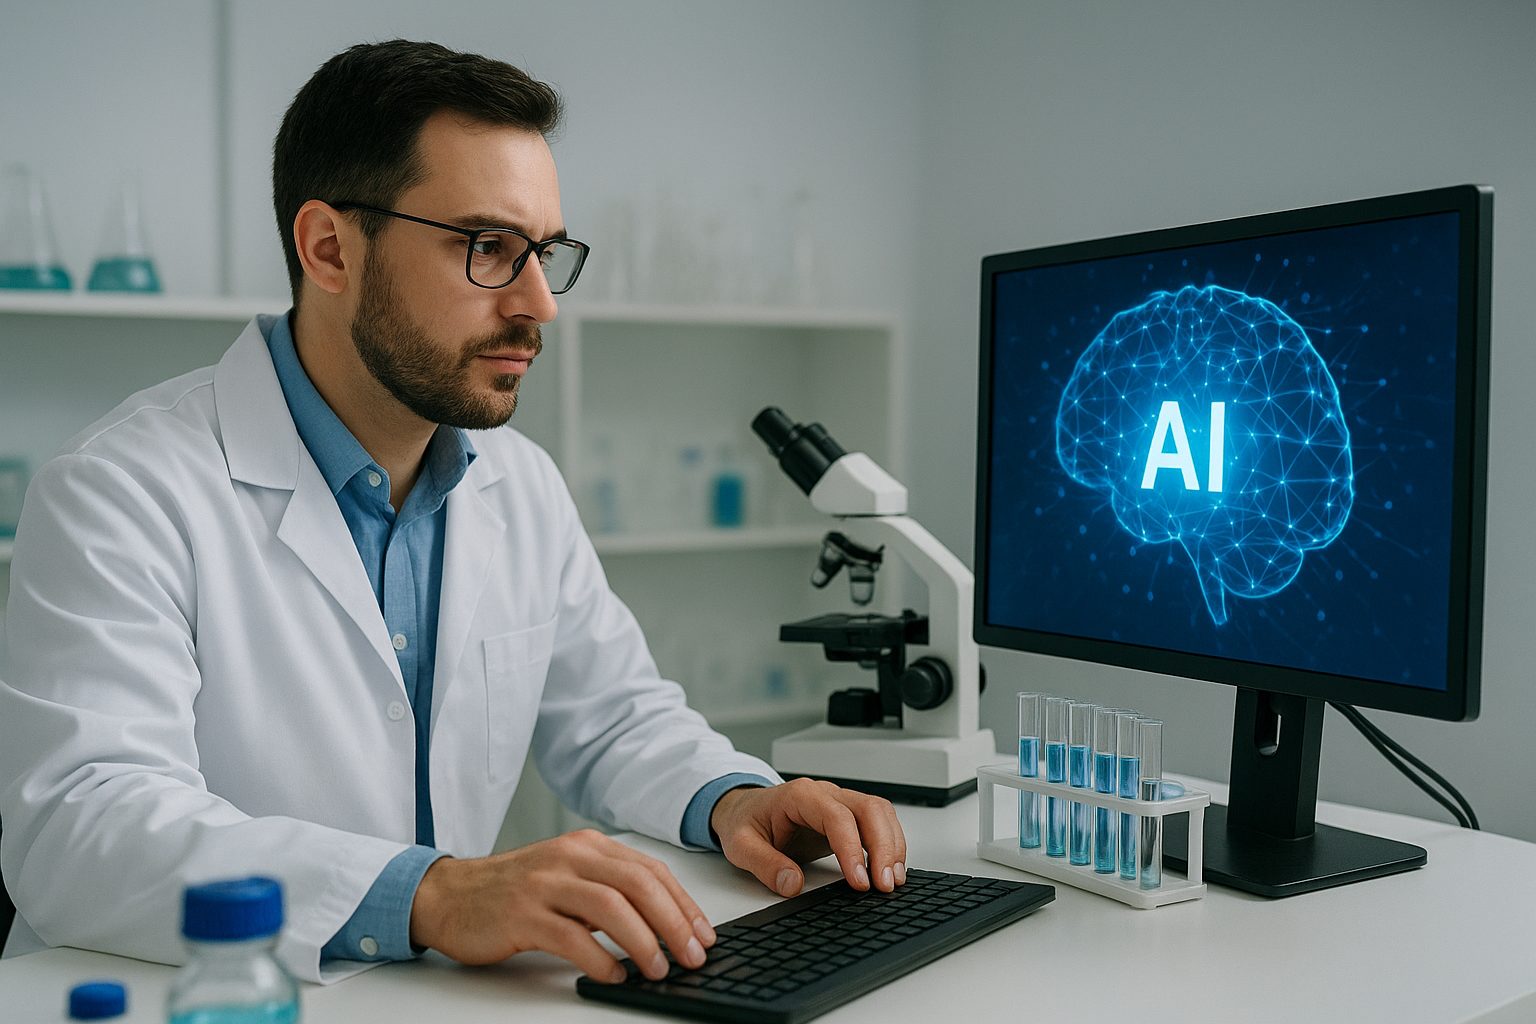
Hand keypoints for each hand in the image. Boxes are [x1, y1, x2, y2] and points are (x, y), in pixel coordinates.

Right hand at [408, 829, 716, 982]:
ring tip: (659, 968)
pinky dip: (599, 958)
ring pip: (610, 906)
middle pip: (638, 884)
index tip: (703, 935)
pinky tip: (614, 974)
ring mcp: (545, 883)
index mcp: (588, 846)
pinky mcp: (522, 913)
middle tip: (692, 955)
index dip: (683, 904)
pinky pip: (571, 936)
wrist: (449, 895)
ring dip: (643, 941)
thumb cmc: (514, 892)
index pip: (650, 870)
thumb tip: (664, 924)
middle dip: (673, 922)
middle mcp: (570, 856)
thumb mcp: (568, 878)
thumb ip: (609, 891)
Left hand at [709, 778, 907, 897]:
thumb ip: (764, 864)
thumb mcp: (740, 845)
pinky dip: (890, 844)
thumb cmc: (745, 822)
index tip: (859, 880)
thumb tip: (792, 884)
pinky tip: (890, 869)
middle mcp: (825, 793)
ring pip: (880, 813)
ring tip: (892, 881)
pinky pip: (879, 822)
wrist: (744, 809)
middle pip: (869, 809)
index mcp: (799, 796)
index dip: (852, 849)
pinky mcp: (848, 816)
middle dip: (884, 847)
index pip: (837, 817)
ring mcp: (839, 802)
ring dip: (892, 846)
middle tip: (884, 884)